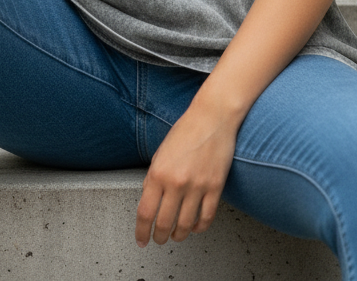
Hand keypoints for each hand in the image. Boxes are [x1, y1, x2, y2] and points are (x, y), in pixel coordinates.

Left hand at [135, 99, 238, 246]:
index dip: (141, 231)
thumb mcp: (161, 152)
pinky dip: (199, 228)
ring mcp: (197, 186)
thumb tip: (149, 198)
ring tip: (175, 235)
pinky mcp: (215, 187)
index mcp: (158, 173)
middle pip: (164, 223)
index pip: (145, 213)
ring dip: (178, 235)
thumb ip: (153, 177)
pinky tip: (195, 227)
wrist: (212, 117)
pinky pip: (206, 217)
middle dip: (158, 237)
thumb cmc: (186, 130)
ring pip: (185, 225)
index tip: (141, 239)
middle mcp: (176, 182)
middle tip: (158, 240)